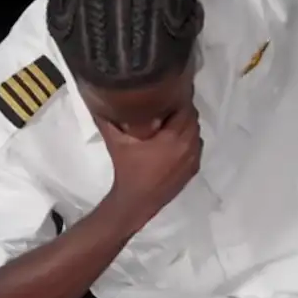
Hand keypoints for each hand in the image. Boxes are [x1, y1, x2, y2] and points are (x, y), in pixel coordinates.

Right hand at [98, 105, 201, 230]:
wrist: (135, 201)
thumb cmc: (127, 169)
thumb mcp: (116, 142)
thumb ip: (108, 119)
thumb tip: (102, 100)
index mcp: (173, 138)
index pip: (185, 109)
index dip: (176, 100)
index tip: (165, 96)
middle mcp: (188, 146)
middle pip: (192, 119)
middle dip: (181, 112)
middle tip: (165, 108)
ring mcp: (193, 159)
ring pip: (196, 133)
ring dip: (185, 126)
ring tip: (169, 125)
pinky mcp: (193, 169)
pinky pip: (196, 147)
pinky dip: (188, 140)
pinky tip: (173, 142)